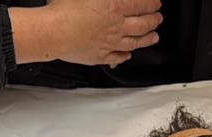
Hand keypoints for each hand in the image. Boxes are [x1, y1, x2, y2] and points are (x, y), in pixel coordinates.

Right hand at [11, 0, 161, 66]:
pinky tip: (128, 55)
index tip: (157, 3)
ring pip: (135, 42)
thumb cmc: (64, 8)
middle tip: (158, 18)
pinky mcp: (99, 55)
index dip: (152, 3)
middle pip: (143, 25)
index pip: (142, 5)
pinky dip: (125, 56)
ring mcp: (109, 43)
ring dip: (147, 39)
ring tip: (154, 37)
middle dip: (154, 20)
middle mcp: (116, 27)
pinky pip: (117, 57)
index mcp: (115, 7)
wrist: (53, 32)